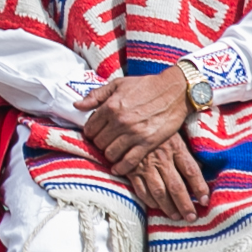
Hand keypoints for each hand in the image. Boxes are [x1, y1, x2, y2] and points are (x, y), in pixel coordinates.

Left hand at [77, 67, 192, 174]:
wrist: (175, 91)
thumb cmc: (146, 85)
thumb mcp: (118, 84)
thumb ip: (96, 95)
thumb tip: (77, 105)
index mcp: (111, 106)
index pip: (90, 128)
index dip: (90, 132)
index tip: (95, 133)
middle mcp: (120, 121)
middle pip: (99, 142)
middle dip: (99, 143)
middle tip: (105, 142)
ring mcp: (134, 133)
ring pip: (111, 153)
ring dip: (109, 154)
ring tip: (113, 150)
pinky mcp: (148, 143)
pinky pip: (129, 162)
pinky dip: (121, 167)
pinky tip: (118, 167)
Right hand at [122, 132, 210, 218]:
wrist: (129, 121)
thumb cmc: (156, 129)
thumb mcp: (174, 134)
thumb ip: (185, 152)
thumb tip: (203, 168)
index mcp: (175, 147)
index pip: (191, 170)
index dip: (199, 187)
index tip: (205, 200)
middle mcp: (161, 157)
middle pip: (176, 186)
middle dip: (185, 204)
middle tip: (192, 217)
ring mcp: (145, 164)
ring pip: (159, 191)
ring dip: (168, 207)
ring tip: (176, 216)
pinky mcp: (130, 169)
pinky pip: (141, 190)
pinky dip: (150, 201)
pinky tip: (157, 207)